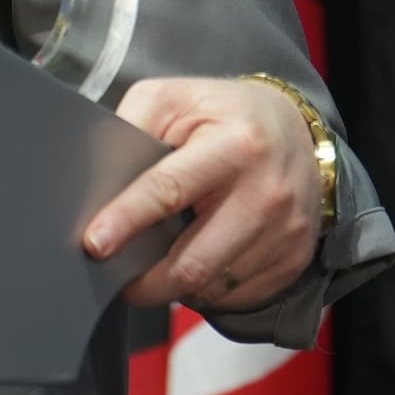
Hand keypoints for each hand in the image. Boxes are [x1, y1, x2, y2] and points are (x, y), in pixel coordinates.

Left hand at [79, 76, 322, 313]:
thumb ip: (134, 127)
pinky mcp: (294, 258)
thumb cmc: (224, 116)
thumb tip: (99, 180)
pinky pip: (236, 296)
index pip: (170, 189)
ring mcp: (285, 231)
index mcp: (235, 144)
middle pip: (194, 261)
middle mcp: (267, 192)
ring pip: (212, 286)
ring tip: (159, 266)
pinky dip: (207, 290)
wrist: (298, 132)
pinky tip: (198, 264)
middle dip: (147, 282)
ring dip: (176, 286)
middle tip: (119, 280)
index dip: (127, 219)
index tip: (96, 244)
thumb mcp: (176, 98)